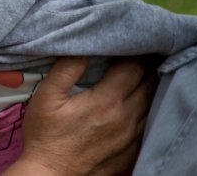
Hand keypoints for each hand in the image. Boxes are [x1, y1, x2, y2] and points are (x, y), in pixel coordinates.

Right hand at [7, 56, 154, 174]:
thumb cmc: (45, 137)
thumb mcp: (47, 96)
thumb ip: (67, 68)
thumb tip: (85, 46)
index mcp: (107, 101)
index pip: (134, 67)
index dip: (135, 51)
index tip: (130, 43)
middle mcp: (126, 118)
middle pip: (148, 83)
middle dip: (145, 66)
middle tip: (140, 53)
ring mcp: (131, 138)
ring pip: (151, 104)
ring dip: (148, 87)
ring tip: (141, 74)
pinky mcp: (130, 153)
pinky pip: (147, 125)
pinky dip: (146, 110)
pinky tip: (137, 104)